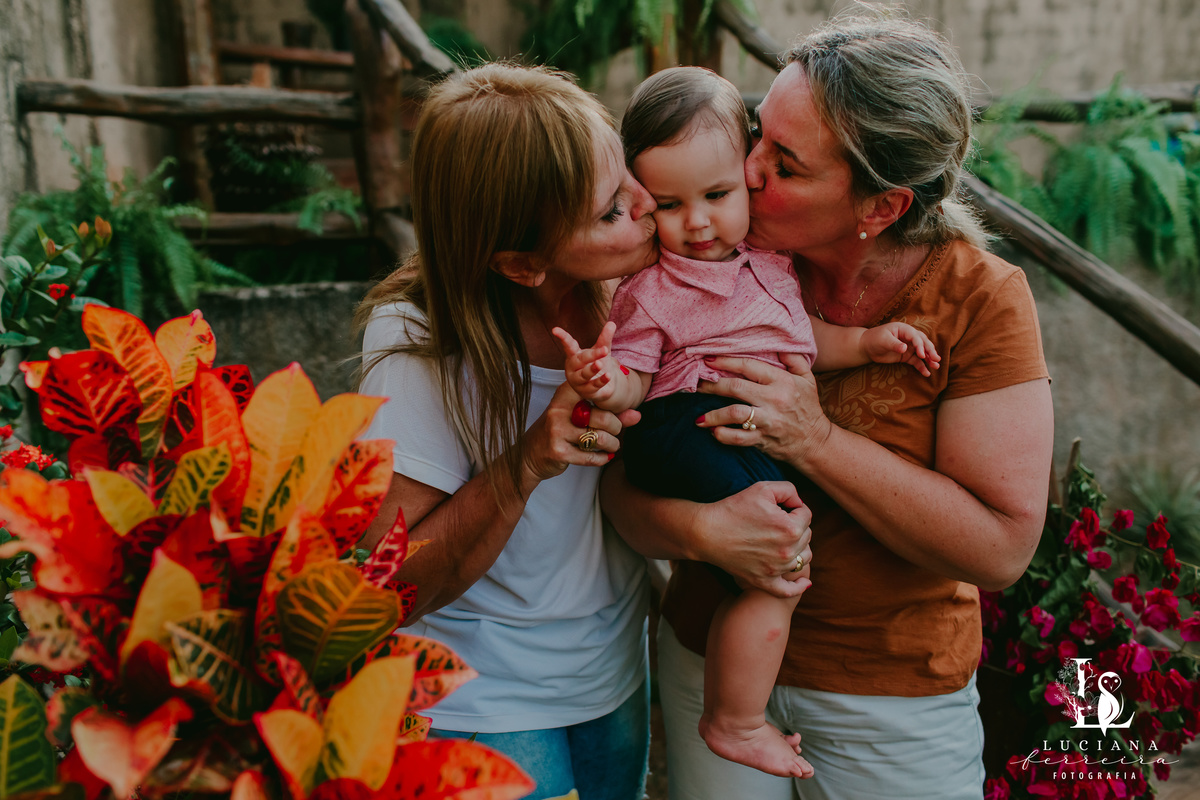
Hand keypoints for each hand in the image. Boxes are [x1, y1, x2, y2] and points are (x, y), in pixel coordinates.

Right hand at [521, 382, 633, 481]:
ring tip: (613, 446)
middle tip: (616, 432)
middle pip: (603, 416)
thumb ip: (610, 414)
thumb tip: (638, 415)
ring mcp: (557, 431)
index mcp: (564, 395)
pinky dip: (602, 458)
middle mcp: (559, 410)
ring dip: (612, 444)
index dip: (605, 385)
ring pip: (599, 437)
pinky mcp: (558, 452)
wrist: (529, 454)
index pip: (591, 387)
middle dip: (616, 427)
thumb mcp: (581, 416)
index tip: (615, 388)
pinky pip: (590, 456)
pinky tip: (605, 457)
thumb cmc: (560, 430)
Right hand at [552, 322, 621, 403]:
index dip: (562, 337)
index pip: (568, 345)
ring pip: (584, 375)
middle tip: (604, 350)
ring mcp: (578, 381)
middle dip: (591, 355)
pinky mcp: (586, 392)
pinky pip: (593, 386)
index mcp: (574, 355)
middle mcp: (573, 368)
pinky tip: (608, 375)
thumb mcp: (601, 350)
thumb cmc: (596, 364)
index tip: (555, 330)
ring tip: (600, 364)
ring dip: (592, 369)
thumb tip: (612, 323)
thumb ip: (604, 339)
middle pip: (580, 360)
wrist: (602, 386)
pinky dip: (601, 380)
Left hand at [695, 355, 831, 471]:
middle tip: (696, 384)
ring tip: (698, 417)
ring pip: (734, 414)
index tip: (708, 359)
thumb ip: (794, 359)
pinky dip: (722, 435)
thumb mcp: (807, 379)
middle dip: (712, 385)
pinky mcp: (763, 439)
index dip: (726, 362)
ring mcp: (768, 421)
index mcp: (782, 381)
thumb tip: (779, 343)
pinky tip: (713, 432)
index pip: (749, 367)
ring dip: (713, 415)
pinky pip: (738, 438)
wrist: (815, 442)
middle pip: (736, 388)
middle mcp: (774, 399)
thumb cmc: (808, 407)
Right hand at [695, 481, 812, 597]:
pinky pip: (789, 590)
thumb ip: (789, 490)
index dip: (794, 506)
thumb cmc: (733, 508)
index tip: (778, 506)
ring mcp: (776, 569)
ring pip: (803, 558)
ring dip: (799, 548)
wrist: (706, 532)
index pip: (806, 514)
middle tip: (775, 520)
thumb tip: (799, 503)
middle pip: (807, 536)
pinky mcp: (764, 581)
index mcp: (791, 528)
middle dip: (796, 525)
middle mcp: (788, 551)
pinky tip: (804, 582)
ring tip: (783, 540)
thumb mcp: (763, 488)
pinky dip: (799, 586)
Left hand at [861, 322, 939, 376]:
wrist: (867, 347)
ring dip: (929, 359)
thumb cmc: (874, 339)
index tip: (922, 355)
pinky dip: (922, 367)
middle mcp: (909, 337)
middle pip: (923, 343)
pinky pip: (916, 362)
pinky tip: (927, 374)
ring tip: (937, 366)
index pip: (915, 336)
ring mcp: (909, 347)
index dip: (920, 345)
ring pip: (922, 352)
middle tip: (936, 359)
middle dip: (930, 351)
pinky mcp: (906, 356)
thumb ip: (894, 344)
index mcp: (904, 329)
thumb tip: (905, 348)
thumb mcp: (883, 340)